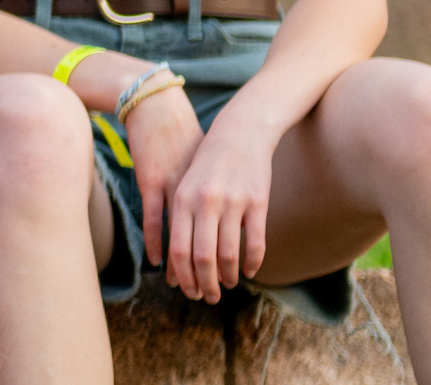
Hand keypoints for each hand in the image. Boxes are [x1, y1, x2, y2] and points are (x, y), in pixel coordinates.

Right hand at [113, 86, 218, 300]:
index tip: (229, 285)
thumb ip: (224, 199)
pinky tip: (159, 262)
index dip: (228, 268)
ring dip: (186, 268)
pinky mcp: (153, 183)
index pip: (229, 241)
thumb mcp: (216, 171)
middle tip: (210, 296)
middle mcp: (203, 196)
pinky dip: (157, 244)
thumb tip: (233, 229)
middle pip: (208, 249)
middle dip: (209, 277)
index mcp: (223, 194)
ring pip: (183, 240)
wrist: (163, 108)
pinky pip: (155, 222)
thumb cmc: (191, 139)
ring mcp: (178, 189)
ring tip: (186, 287)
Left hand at [155, 101, 272, 302]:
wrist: (239, 132)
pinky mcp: (258, 203)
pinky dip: (252, 262)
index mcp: (182, 200)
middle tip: (209, 297)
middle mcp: (205, 203)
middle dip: (204, 284)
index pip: (178, 250)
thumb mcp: (184, 186)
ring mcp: (233, 203)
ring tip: (228, 284)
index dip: (182, 276)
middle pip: (202, 258)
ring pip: (228, 254)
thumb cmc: (207, 165)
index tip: (187, 291)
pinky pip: (255, 242)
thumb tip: (173, 259)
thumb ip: (179, 219)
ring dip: (227, 277)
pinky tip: (250, 271)